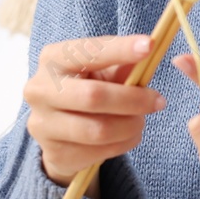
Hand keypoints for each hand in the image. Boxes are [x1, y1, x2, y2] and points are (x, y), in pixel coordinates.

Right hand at [24, 34, 167, 198]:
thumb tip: (150, 50)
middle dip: (133, 99)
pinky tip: (128, 135)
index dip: (120, 49)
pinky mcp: (55, 152)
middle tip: (159, 101)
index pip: (87, 51)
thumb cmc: (89, 87)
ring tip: (141, 120)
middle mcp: (40, 89)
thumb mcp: (105, 71)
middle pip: (93, 96)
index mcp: (52, 59)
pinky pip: (100, 152)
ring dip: (130, 126)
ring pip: (99, 130)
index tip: (149, 45)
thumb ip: (124, 65)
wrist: (62, 129)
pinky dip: (124, 143)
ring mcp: (43, 124)